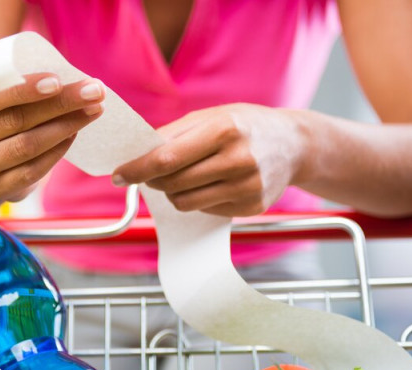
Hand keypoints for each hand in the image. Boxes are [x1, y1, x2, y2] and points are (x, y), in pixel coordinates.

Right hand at [0, 73, 105, 201]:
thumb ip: (15, 85)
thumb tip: (68, 75)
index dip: (25, 91)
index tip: (58, 80)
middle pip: (16, 121)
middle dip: (60, 104)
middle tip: (93, 91)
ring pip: (28, 146)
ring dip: (66, 126)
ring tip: (92, 110)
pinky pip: (34, 170)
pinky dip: (58, 151)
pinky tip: (74, 134)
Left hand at [112, 103, 307, 215]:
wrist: (294, 144)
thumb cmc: (244, 126)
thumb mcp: (211, 117)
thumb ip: (172, 134)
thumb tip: (135, 154)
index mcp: (224, 130)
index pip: (167, 159)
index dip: (137, 169)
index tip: (117, 175)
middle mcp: (239, 160)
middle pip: (173, 183)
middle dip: (153, 180)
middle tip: (150, 173)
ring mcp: (248, 187)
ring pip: (185, 202)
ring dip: (172, 192)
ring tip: (182, 176)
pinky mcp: (252, 207)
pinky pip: (204, 210)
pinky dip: (198, 198)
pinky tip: (210, 183)